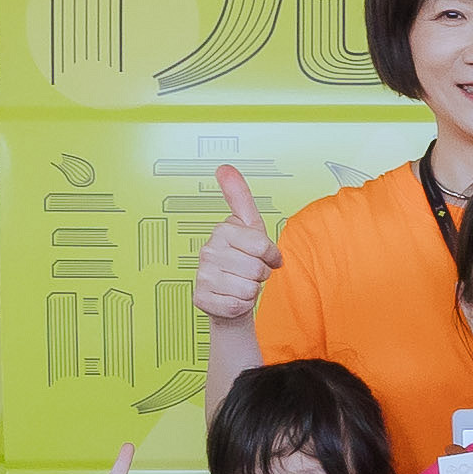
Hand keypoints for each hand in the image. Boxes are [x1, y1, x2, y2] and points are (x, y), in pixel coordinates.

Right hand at [192, 164, 277, 331]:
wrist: (229, 292)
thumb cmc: (242, 260)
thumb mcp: (248, 226)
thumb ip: (239, 197)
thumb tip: (224, 168)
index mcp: (221, 231)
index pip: (261, 245)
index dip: (270, 255)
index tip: (265, 255)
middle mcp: (208, 251)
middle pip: (256, 268)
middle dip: (261, 274)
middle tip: (250, 272)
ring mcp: (202, 275)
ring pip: (248, 288)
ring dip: (251, 290)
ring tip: (240, 283)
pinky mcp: (202, 299)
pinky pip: (238, 305)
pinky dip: (242, 305)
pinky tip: (232, 296)